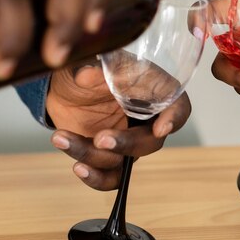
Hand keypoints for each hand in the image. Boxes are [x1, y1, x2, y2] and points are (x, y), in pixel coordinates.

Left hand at [47, 62, 190, 189]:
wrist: (63, 90)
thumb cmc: (85, 71)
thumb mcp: (86, 62)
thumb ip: (89, 68)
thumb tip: (86, 73)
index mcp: (151, 88)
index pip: (177, 103)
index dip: (175, 117)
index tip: (161, 128)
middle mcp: (146, 117)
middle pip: (151, 141)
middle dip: (126, 143)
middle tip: (100, 138)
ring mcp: (129, 139)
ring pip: (125, 161)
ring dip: (94, 156)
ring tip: (62, 138)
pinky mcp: (111, 156)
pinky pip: (112, 178)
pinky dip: (95, 178)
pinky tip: (78, 167)